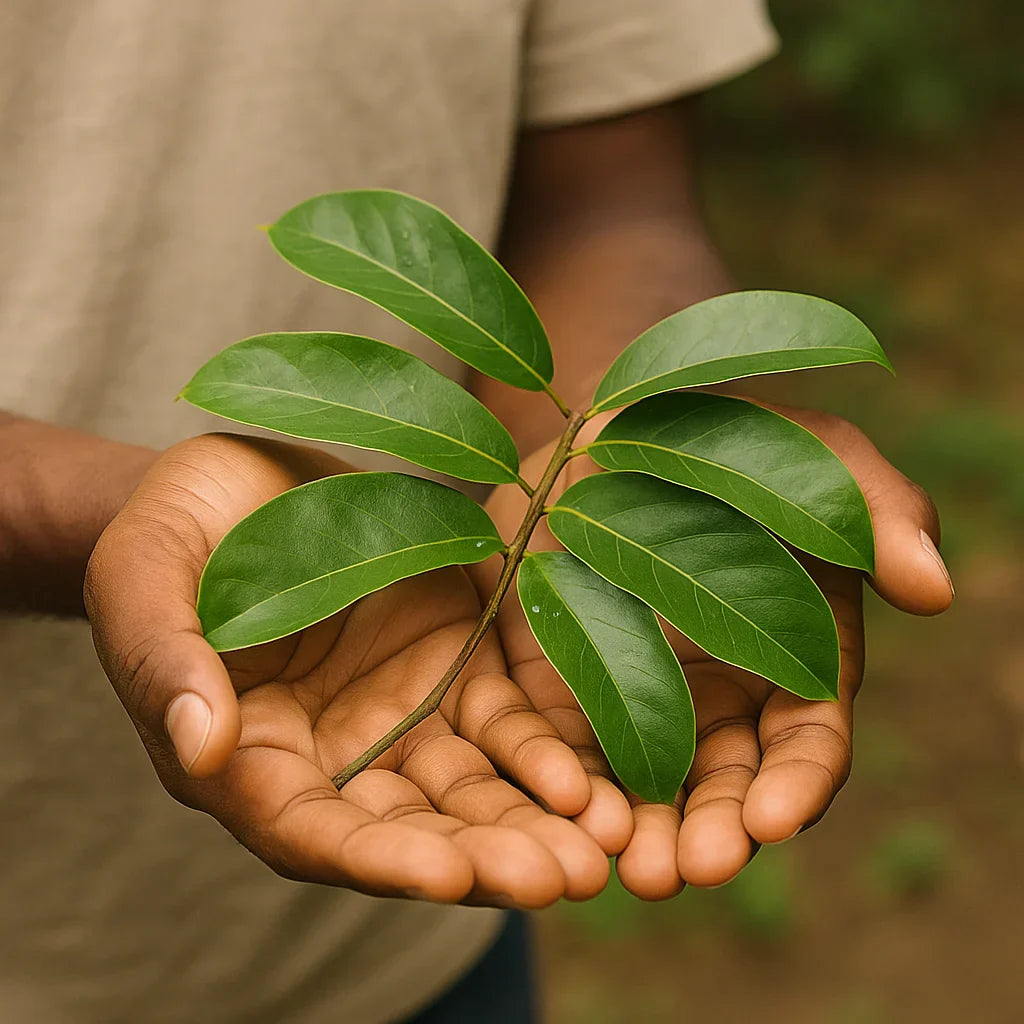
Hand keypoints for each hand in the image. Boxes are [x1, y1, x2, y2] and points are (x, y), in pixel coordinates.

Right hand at [85, 434, 609, 906]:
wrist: (240, 476)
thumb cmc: (173, 526)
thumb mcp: (146, 574)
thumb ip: (164, 658)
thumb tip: (202, 746)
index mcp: (247, 756)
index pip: (309, 831)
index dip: (376, 859)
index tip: (446, 876)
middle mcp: (331, 756)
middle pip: (408, 830)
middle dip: (483, 860)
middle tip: (564, 880)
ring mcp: (397, 714)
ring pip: (469, 792)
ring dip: (534, 825)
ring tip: (601, 851)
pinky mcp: (450, 666)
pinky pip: (504, 724)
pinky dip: (546, 756)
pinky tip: (596, 779)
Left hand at [476, 402, 953, 898]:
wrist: (599, 432)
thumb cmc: (720, 439)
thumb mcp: (806, 453)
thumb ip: (875, 509)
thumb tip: (935, 589)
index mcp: (793, 659)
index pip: (807, 743)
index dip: (797, 785)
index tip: (772, 818)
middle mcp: (719, 700)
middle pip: (724, 790)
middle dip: (715, 833)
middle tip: (692, 869)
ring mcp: (638, 706)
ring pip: (646, 794)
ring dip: (643, 839)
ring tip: (627, 869)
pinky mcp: (563, 698)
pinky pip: (565, 760)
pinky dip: (565, 795)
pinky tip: (558, 818)